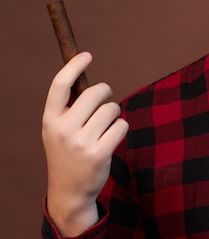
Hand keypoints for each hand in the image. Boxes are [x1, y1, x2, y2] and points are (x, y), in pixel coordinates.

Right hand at [42, 52, 128, 236]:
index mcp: (50, 119)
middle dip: (106, 94)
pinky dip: (121, 128)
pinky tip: (111, 139)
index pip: (59, 85)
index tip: (87, 55)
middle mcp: (63, 129)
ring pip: (112, 109)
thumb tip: (84, 76)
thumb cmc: (66, 153)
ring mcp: (81, 142)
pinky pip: (122, 125)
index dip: (73, 66)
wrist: (69, 191)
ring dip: (114, 115)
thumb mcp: (56, 130)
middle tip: (105, 103)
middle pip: (96, 92)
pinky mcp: (100, 153)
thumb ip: (67, 108)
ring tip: (104, 128)